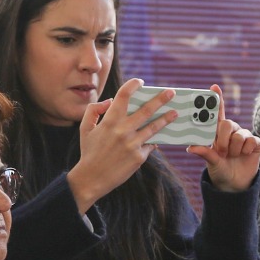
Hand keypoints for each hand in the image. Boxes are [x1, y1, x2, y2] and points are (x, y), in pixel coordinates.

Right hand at [67, 79, 177, 212]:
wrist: (92, 178)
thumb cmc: (89, 151)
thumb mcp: (85, 128)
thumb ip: (94, 110)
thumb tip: (109, 101)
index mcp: (109, 121)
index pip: (123, 96)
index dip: (132, 86)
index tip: (141, 82)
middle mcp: (123, 131)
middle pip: (146, 110)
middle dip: (160, 100)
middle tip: (172, 92)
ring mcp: (132, 144)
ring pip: (154, 128)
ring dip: (166, 119)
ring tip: (175, 113)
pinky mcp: (139, 157)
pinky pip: (150, 145)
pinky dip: (153, 140)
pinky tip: (160, 137)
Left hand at [187, 85, 259, 191]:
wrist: (235, 183)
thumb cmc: (220, 169)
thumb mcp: (211, 162)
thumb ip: (204, 152)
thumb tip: (191, 148)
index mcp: (218, 131)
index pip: (217, 112)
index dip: (217, 99)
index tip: (214, 87)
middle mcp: (232, 130)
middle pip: (228, 124)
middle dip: (223, 140)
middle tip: (221, 152)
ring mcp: (244, 136)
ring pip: (239, 135)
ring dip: (234, 149)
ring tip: (233, 156)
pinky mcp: (256, 143)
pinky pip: (251, 141)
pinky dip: (246, 150)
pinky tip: (245, 155)